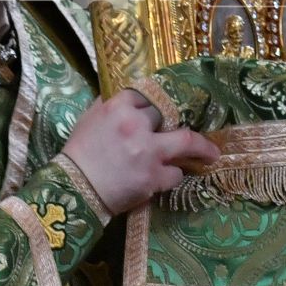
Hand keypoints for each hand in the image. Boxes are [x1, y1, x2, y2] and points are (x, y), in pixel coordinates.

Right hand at [62, 91, 217, 215]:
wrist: (73, 190)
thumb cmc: (78, 154)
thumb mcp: (88, 119)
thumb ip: (109, 106)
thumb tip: (129, 100)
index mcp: (117, 108)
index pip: (148, 94)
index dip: (158, 102)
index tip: (169, 107)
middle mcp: (136, 125)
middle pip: (171, 115)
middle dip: (179, 122)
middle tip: (193, 127)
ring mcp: (148, 151)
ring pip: (188, 141)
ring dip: (202, 148)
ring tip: (212, 153)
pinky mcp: (154, 178)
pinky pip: (175, 174)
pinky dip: (173, 176)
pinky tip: (166, 178)